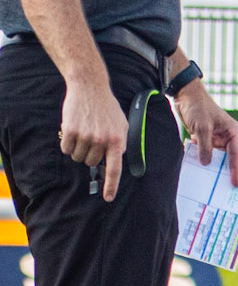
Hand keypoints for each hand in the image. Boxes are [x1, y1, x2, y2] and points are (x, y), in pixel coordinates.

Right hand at [60, 70, 126, 202]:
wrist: (90, 87)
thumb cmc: (107, 108)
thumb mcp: (122, 125)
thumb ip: (120, 144)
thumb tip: (116, 163)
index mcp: (117, 140)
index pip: (114, 169)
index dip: (111, 186)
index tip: (108, 198)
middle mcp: (102, 140)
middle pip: (91, 162)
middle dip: (90, 154)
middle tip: (91, 137)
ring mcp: (86, 136)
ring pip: (78, 157)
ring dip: (78, 148)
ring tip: (83, 131)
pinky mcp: (71, 130)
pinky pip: (66, 149)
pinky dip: (67, 143)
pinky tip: (73, 130)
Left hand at [175, 79, 237, 186]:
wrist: (184, 94)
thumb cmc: (198, 107)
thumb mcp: (202, 128)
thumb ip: (205, 147)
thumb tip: (206, 164)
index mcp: (231, 132)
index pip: (235, 155)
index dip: (235, 170)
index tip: (235, 184)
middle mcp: (225, 136)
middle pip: (226, 158)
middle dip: (223, 171)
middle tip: (223, 188)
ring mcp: (214, 138)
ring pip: (213, 156)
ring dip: (209, 166)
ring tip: (208, 182)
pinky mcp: (203, 138)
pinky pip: (203, 152)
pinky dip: (199, 159)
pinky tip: (195, 169)